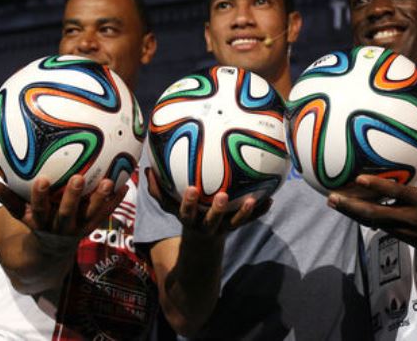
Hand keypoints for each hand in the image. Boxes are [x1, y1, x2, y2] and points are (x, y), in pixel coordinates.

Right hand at [0, 174, 128, 237]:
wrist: (52, 251)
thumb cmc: (36, 223)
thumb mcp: (21, 215)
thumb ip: (8, 199)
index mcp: (42, 222)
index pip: (38, 209)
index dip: (39, 196)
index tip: (40, 179)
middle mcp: (61, 227)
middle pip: (67, 212)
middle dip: (72, 196)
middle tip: (79, 177)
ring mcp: (79, 228)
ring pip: (90, 214)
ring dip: (100, 198)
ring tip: (109, 181)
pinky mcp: (93, 227)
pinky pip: (106, 214)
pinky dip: (116, 201)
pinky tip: (126, 184)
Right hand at [145, 167, 271, 234]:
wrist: (201, 247)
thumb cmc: (186, 217)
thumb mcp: (169, 208)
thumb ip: (158, 191)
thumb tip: (145, 169)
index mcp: (189, 220)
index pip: (186, 212)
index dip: (188, 203)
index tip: (191, 189)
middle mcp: (206, 226)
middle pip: (212, 220)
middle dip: (217, 210)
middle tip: (224, 195)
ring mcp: (223, 228)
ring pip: (235, 222)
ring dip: (245, 212)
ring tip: (254, 199)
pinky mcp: (236, 227)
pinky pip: (249, 220)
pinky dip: (260, 211)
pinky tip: (271, 199)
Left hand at [327, 136, 416, 253]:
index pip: (395, 192)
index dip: (377, 186)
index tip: (358, 178)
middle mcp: (405, 215)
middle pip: (374, 212)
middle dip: (352, 205)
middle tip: (333, 196)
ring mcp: (398, 227)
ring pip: (369, 220)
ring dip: (349, 212)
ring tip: (331, 201)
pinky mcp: (394, 234)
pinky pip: (372, 225)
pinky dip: (357, 217)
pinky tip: (343, 209)